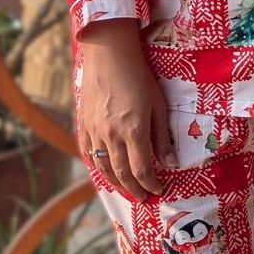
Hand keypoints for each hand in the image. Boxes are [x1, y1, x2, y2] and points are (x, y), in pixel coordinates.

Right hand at [76, 20, 175, 200]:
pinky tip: (106, 171)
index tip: (159, 189)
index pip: (142, 169)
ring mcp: (95, 131)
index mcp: (134, 130)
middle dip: (134, 189)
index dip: (151, 183)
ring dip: (116, 183)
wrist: (109, 56)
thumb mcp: (158, 105)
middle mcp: (112, 135)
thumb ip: (162, 137)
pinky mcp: (83, 124)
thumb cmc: (140, 77)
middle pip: (122, 174)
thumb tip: (170, 164)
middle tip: (144, 197)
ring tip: (127, 189)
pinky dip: (97, 166)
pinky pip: (88, 153)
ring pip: (103, 167)